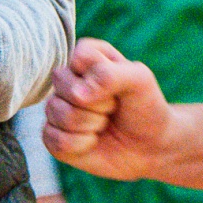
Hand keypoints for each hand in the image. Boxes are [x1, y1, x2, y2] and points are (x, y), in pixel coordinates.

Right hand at [41, 38, 174, 180]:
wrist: (149, 146)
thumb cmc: (145, 107)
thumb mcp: (140, 81)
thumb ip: (110, 75)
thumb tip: (77, 94)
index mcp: (88, 56)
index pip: (79, 57)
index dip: (102, 77)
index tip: (119, 87)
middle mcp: (68, 79)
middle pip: (62, 84)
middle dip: (97, 103)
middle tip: (113, 107)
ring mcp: (58, 107)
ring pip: (55, 111)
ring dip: (90, 124)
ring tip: (104, 123)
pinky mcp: (53, 136)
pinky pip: (54, 140)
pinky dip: (80, 145)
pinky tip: (93, 141)